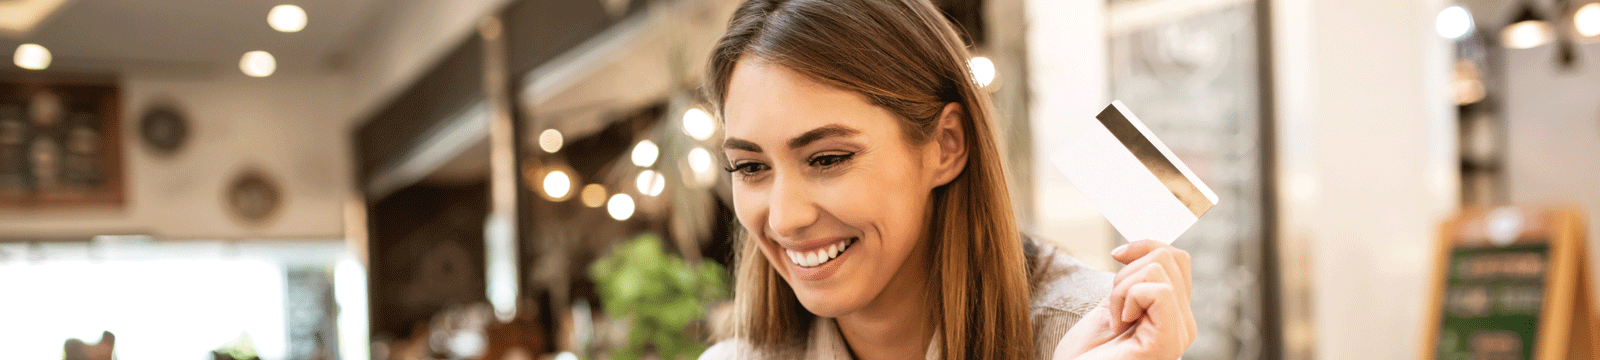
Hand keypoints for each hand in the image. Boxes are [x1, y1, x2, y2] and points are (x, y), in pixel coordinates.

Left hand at [1053, 240, 1196, 359]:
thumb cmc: (1087, 353)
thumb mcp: (1112, 304)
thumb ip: (1133, 282)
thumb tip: (1135, 249)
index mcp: (1174, 314)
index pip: (1177, 258)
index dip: (1145, 246)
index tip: (1117, 256)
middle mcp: (1184, 324)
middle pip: (1170, 257)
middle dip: (1128, 271)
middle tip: (1114, 308)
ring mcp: (1179, 333)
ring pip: (1159, 268)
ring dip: (1122, 289)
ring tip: (1115, 320)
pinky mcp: (1168, 341)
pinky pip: (1160, 290)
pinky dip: (1128, 298)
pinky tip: (1119, 324)